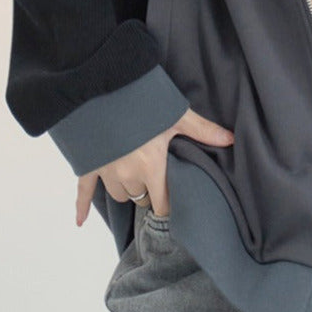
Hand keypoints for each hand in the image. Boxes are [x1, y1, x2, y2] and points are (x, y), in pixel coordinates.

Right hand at [75, 106, 233, 225]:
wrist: (106, 90)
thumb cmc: (144, 103)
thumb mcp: (177, 115)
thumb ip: (203, 130)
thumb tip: (231, 140)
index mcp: (151, 167)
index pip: (162, 202)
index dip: (167, 203)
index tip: (171, 200)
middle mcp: (128, 175)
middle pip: (140, 197)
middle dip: (147, 190)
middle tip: (153, 177)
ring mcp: (106, 172)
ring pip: (119, 194)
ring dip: (126, 188)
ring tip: (134, 176)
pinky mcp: (89, 165)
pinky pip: (83, 191)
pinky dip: (81, 206)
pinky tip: (80, 221)